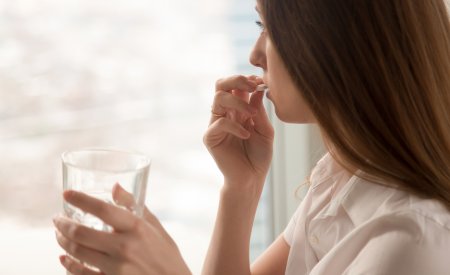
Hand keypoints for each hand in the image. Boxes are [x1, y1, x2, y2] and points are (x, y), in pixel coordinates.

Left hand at [54, 184, 190, 274]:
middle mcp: (124, 246)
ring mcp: (116, 267)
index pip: (102, 209)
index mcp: (136, 227)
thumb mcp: (155, 225)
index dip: (80, 199)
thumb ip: (134, 205)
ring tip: (59, 235)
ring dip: (63, 241)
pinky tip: (64, 258)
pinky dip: (69, 265)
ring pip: (78, 252)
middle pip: (82, 233)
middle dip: (63, 224)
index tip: (67, 194)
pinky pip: (82, 274)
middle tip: (57, 219)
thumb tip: (115, 187)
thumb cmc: (166, 254)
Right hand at [204, 75, 273, 190]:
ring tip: (252, 115)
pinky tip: (247, 135)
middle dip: (237, 80)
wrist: (251, 178)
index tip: (261, 82)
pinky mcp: (211, 137)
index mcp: (238, 109)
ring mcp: (216, 124)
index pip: (236, 85)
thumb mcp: (265, 131)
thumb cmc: (259, 155)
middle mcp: (225, 113)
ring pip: (218, 98)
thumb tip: (257, 89)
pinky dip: (235, 126)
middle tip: (253, 86)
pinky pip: (219, 123)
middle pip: (221, 84)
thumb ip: (259, 111)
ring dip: (238, 102)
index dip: (247, 80)